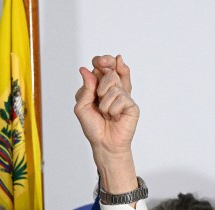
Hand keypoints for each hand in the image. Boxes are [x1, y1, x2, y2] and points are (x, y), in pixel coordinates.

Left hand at [74, 54, 138, 192]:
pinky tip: (115, 117)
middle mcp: (114, 88)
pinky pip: (120, 99)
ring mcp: (124, 96)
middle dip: (102, 82)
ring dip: (104, 103)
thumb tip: (85, 70)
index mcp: (101, 85)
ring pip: (114, 85)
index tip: (99, 62)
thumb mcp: (81, 107)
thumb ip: (85, 89)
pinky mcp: (132, 105)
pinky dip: (113, 110)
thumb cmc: (93, 126)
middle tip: (99, 94)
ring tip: (106, 114)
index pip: (103, 65)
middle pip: (110, 71)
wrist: (104, 143)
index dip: (102, 60)